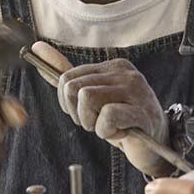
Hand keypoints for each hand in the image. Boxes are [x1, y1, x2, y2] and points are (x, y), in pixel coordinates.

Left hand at [31, 42, 170, 175]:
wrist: (155, 146)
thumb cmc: (122, 121)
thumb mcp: (93, 98)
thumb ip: (68, 75)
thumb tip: (37, 48)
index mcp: (112, 65)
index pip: (67, 77)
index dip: (68, 103)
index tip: (86, 114)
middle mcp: (124, 71)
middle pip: (73, 87)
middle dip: (78, 114)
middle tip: (97, 122)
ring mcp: (135, 89)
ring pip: (87, 99)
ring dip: (92, 123)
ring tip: (109, 127)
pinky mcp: (143, 111)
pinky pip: (107, 116)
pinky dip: (107, 131)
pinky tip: (121, 133)